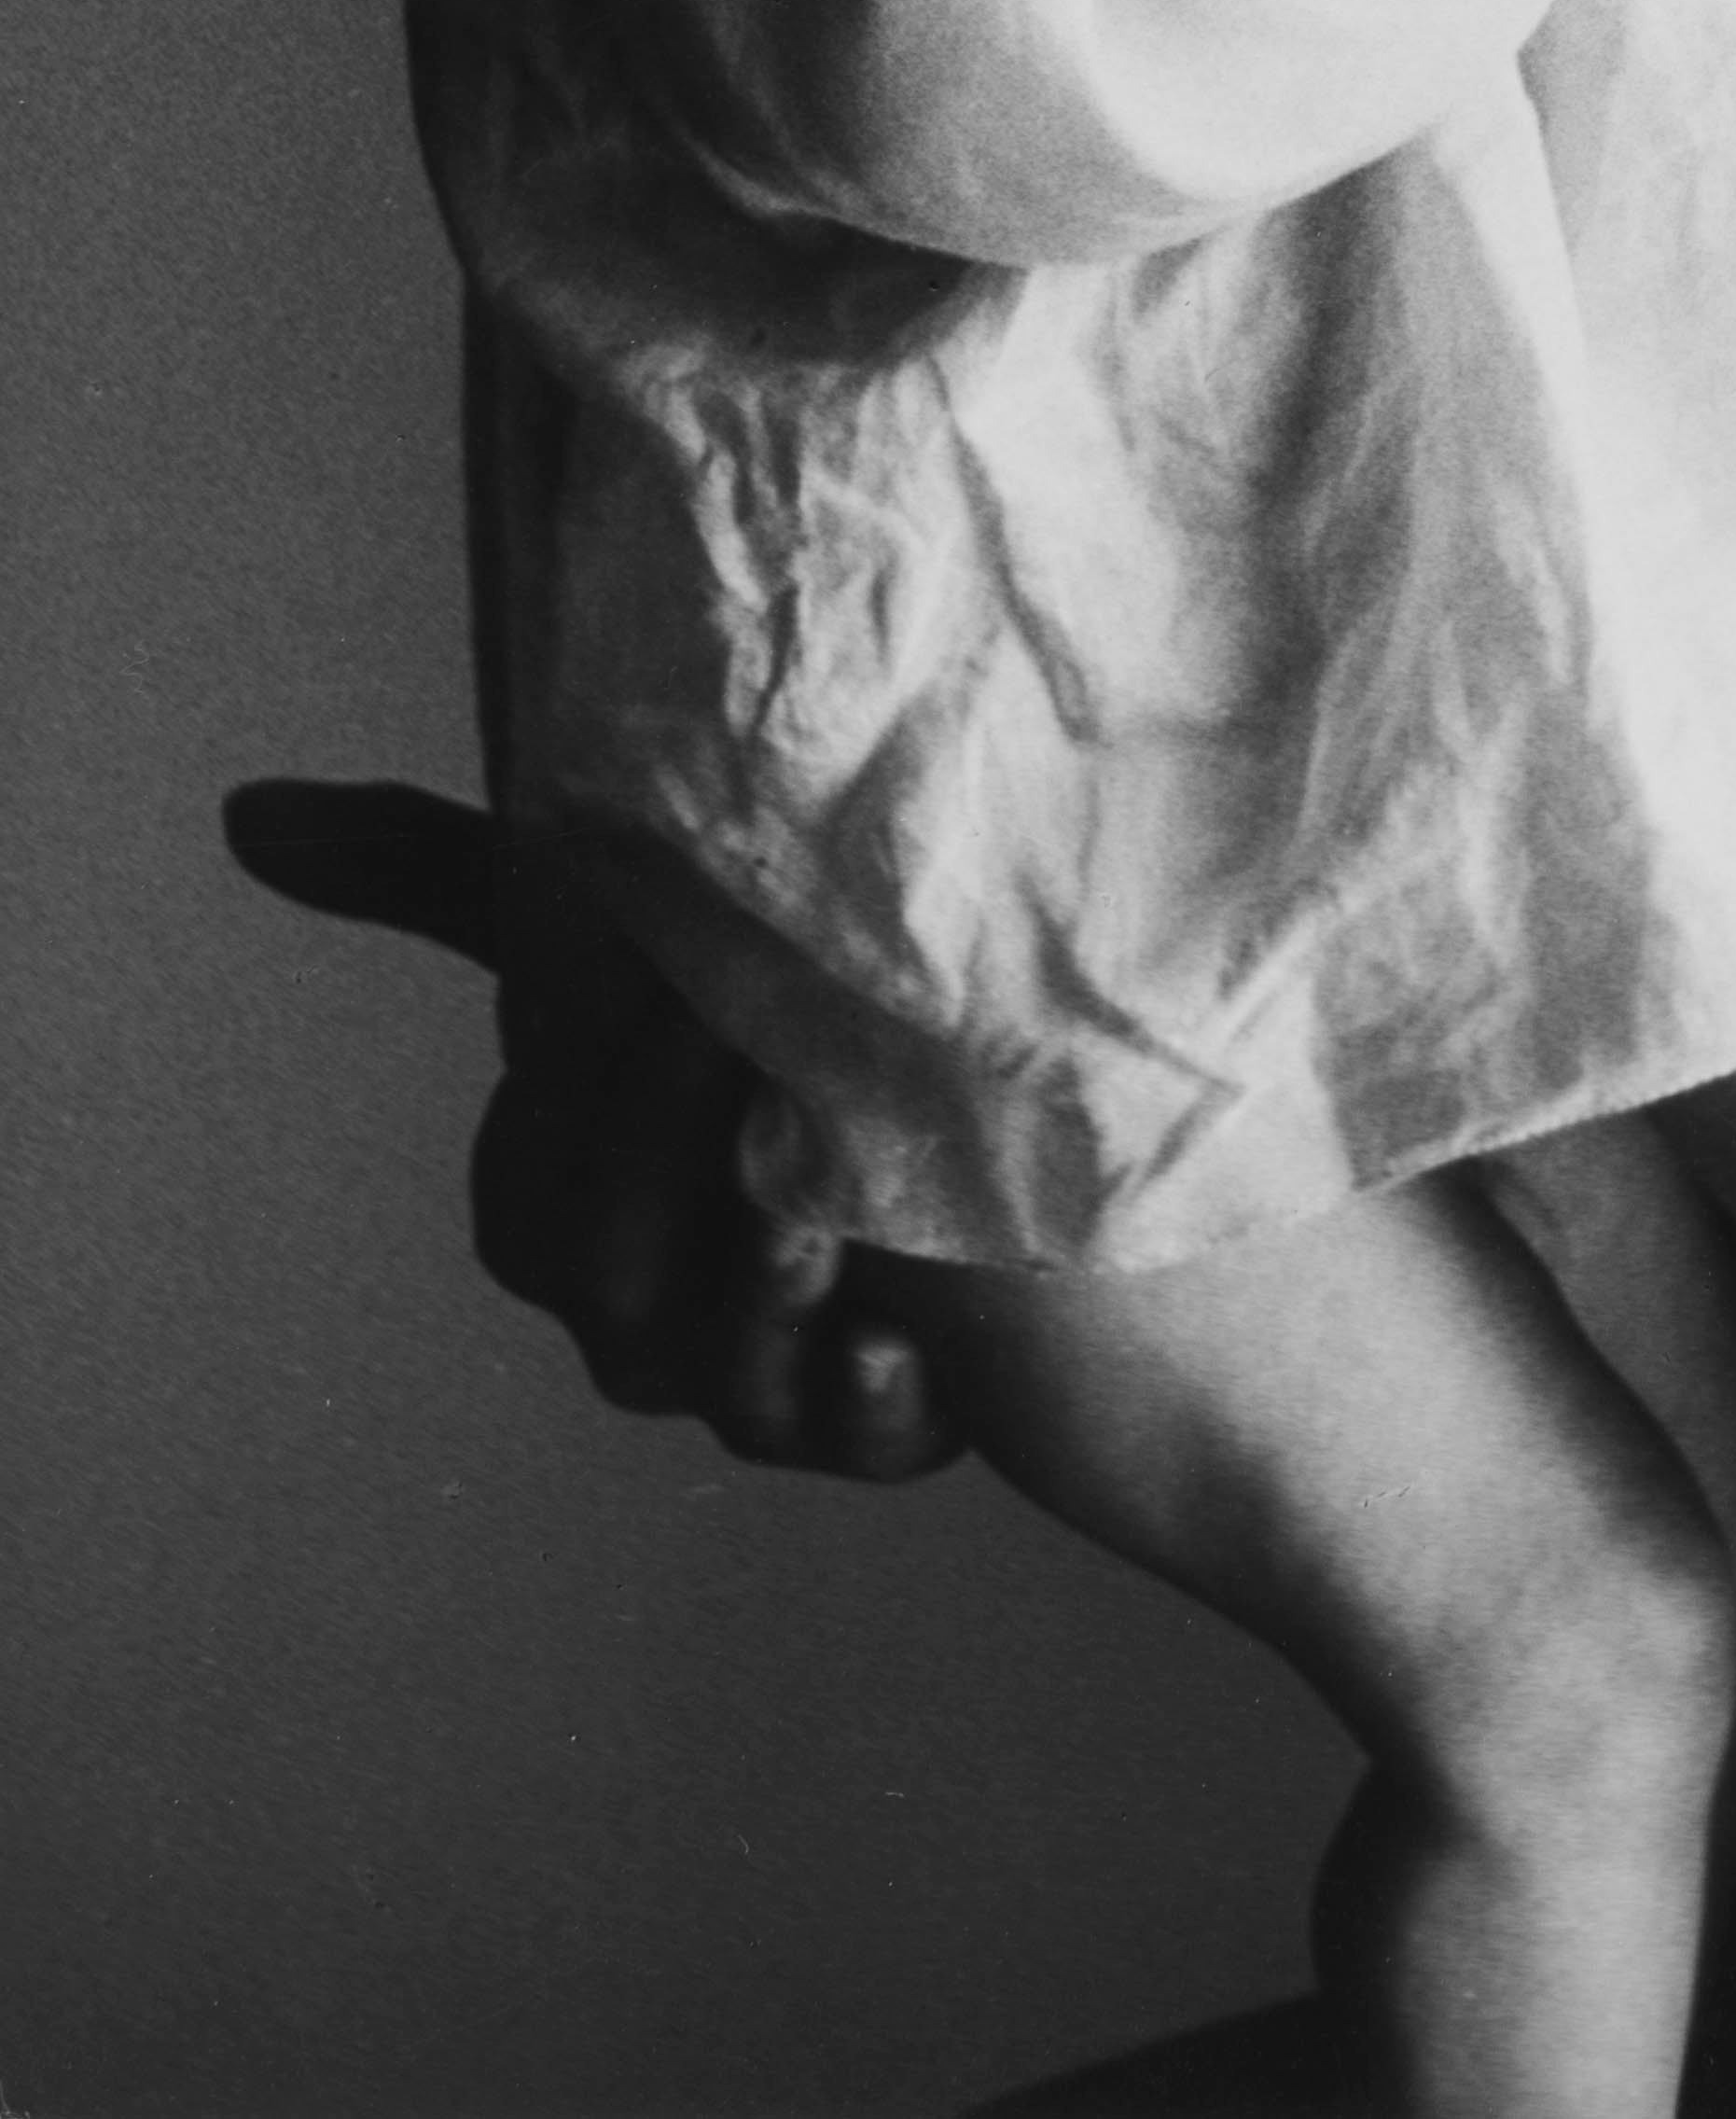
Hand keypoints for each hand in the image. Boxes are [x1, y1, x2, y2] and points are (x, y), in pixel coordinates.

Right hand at [221, 775, 958, 1482]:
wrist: (965, 1138)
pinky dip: (869, 1399)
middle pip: (611, 1277)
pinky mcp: (891, 1428)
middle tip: (748, 1034)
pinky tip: (896, 1349)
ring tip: (819, 1203)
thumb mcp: (612, 944)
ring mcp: (769, 1385)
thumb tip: (251, 813)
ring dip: (763, 1285)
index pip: (527, 1200)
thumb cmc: (747, 1038)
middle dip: (670, 1152)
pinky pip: (859, 1441)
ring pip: (725, 1376)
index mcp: (579, 1225)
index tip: (664, 989)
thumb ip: (445, 882)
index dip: (577, 1106)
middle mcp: (656, 1325)